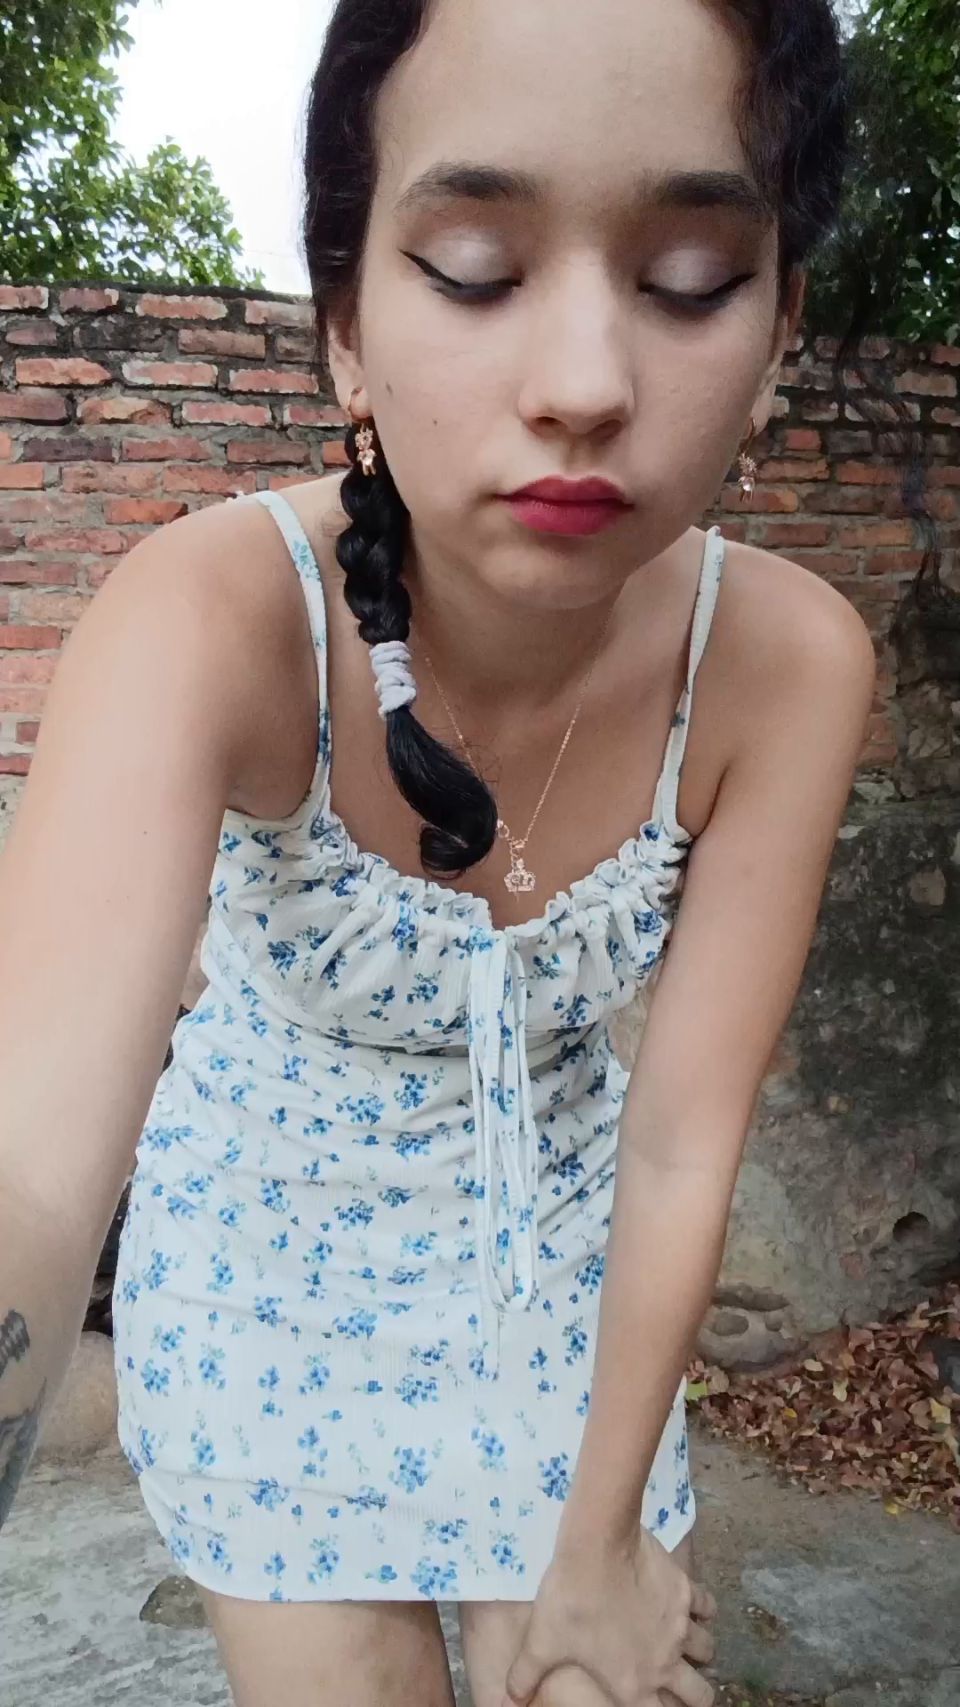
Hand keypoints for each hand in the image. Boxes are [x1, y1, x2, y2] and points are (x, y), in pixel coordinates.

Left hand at [502, 1526, 716, 1706]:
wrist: (595, 1545)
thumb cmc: (569, 1599)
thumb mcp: (541, 1642)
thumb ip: (526, 1676)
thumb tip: (508, 1699)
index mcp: (633, 1685)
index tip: (660, 1704)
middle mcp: (664, 1662)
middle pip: (701, 1695)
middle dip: (696, 1694)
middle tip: (682, 1681)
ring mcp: (680, 1627)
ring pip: (707, 1651)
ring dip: (699, 1651)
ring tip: (684, 1641)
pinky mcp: (686, 1591)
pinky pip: (708, 1607)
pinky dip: (704, 1609)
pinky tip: (692, 1604)